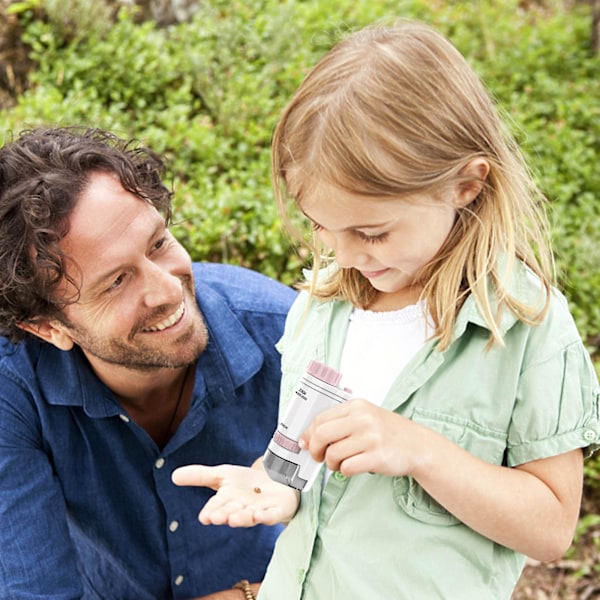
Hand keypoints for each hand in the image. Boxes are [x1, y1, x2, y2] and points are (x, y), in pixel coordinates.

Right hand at [171, 462, 299, 526]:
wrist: (275, 481)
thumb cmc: (246, 482)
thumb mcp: (222, 474)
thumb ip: (200, 476)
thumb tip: (173, 475)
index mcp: (227, 501)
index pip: (217, 507)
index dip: (212, 512)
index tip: (205, 517)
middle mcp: (241, 509)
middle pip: (232, 513)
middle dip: (225, 515)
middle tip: (218, 517)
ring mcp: (259, 511)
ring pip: (249, 516)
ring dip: (242, 518)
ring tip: (234, 519)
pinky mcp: (277, 510)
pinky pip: (272, 516)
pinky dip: (266, 517)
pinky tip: (260, 515)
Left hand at [300, 399, 423, 477]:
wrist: (418, 445)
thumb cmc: (388, 433)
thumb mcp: (365, 417)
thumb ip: (339, 423)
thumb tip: (307, 438)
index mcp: (357, 406)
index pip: (321, 419)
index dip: (309, 434)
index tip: (306, 444)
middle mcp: (363, 419)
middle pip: (322, 435)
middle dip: (315, 450)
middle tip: (319, 457)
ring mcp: (371, 438)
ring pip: (333, 454)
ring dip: (332, 464)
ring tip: (341, 463)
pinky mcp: (377, 457)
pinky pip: (347, 467)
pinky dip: (345, 471)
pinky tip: (353, 467)